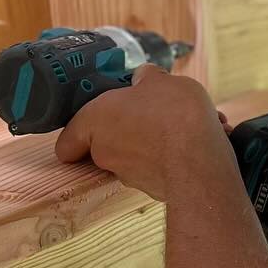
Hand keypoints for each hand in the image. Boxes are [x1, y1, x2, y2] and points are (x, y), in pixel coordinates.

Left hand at [55, 64, 240, 204]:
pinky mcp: (152, 189)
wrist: (200, 164)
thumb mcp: (161, 81)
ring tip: (189, 126)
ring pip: (138, 154)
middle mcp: (106, 152)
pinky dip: (175, 155)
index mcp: (96, 120)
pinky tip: (200, 142)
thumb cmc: (174, 116)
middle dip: (130, 129)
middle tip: (152, 114)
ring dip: (158, 141)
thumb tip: (145, 79)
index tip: (85, 130)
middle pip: (107, 142)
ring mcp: (128, 174)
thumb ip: (148, 79)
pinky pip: (161, 166)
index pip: (67, 141)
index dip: (74, 137)